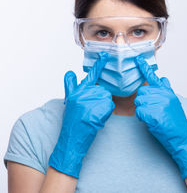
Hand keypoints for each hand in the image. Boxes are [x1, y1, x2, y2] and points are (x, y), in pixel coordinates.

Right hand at [49, 52, 114, 178]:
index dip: (99, 64)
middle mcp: (83, 94)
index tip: (106, 54)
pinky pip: (109, 107)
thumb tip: (70, 72)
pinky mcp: (97, 111)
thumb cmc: (72, 120)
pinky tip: (96, 119)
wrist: (71, 138)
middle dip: (100, 100)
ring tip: (92, 115)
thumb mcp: (70, 101)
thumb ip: (71, 86)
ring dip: (103, 107)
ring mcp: (90, 102)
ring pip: (107, 99)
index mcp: (78, 91)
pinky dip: (106, 113)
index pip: (91, 76)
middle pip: (102, 91)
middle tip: (89, 111)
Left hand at [134, 56, 186, 179]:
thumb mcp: (173, 103)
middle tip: (152, 111)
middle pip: (141, 93)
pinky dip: (142, 118)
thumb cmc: (176, 122)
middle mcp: (164, 95)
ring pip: (139, 102)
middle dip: (143, 102)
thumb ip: (166, 90)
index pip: (154, 77)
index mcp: (167, 92)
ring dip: (142, 111)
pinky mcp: (155, 114)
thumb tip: (162, 78)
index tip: (138, 59)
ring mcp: (160, 104)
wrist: (183, 138)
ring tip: (153, 117)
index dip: (145, 67)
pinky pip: (139, 112)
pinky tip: (151, 121)